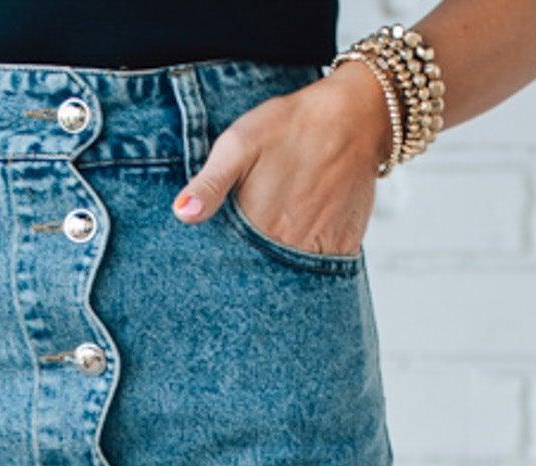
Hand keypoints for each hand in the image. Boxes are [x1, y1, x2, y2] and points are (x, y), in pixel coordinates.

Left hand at [171, 63, 390, 257]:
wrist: (354, 115)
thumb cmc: (290, 126)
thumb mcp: (239, 144)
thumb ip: (209, 184)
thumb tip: (181, 215)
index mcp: (259, 227)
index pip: (232, 267)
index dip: (221, 268)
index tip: (213, 266)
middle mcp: (290, 247)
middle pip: (262, 279)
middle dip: (249, 276)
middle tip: (248, 250)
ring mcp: (320, 250)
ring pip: (290, 281)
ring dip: (278, 275)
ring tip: (273, 244)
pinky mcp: (344, 247)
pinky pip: (320, 273)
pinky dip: (307, 269)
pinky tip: (297, 243)